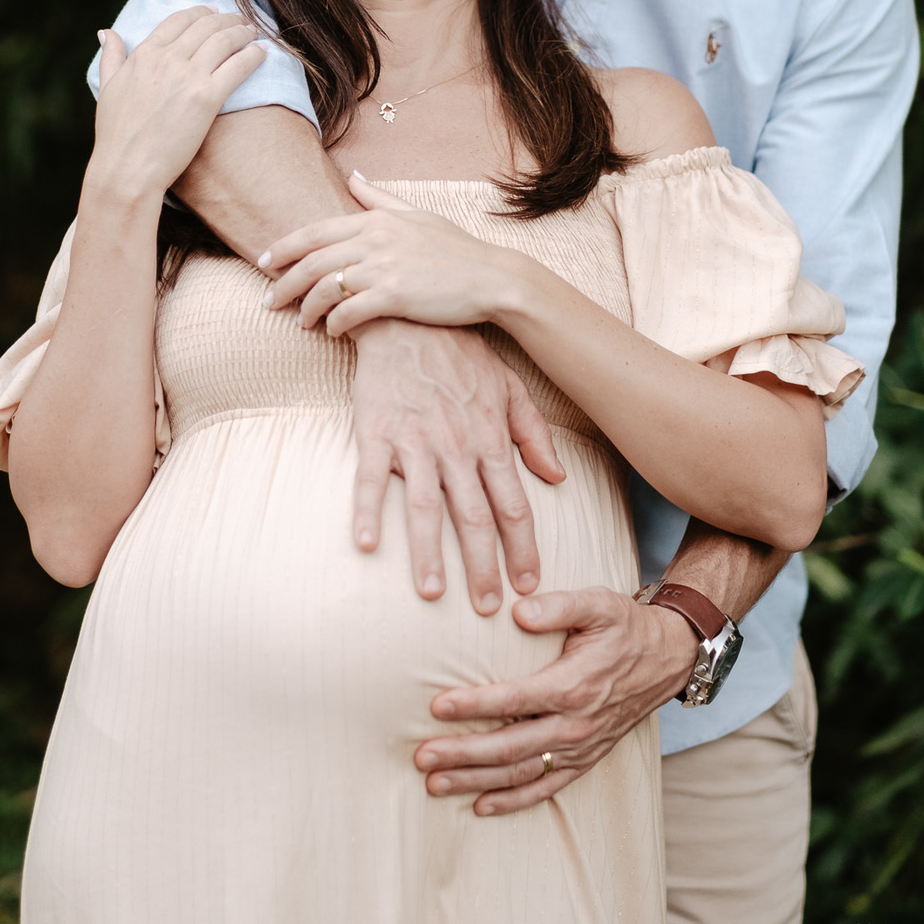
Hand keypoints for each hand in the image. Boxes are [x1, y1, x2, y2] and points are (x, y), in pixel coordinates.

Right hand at [88, 8, 263, 208]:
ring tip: (253, 32)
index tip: (214, 13)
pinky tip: (263, 52)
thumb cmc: (116, 134)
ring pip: (224, 39)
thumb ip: (111, 57)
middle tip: (241, 21)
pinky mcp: (207, 97)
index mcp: (144, 53)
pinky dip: (254, 54)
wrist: (128, 168)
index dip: (201, 13)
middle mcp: (167, 58)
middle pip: (206, 25)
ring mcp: (188, 76)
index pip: (179, 19)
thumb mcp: (108, 88)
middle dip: (228, 19)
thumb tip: (107, 31)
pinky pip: (238, 66)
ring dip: (243, 31)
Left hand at [261, 173, 519, 334]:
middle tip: (267, 301)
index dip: (283, 247)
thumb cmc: (456, 249)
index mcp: (375, 220)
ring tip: (300, 322)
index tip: (263, 262)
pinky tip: (333, 332)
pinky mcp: (395, 296)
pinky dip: (335, 324)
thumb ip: (380, 200)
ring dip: (306, 308)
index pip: (314, 231)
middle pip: (311, 261)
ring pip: (324, 287)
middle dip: (283, 282)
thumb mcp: (417, 215)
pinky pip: (349, 312)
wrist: (491, 279)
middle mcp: (375, 239)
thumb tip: (352, 178)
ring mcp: (384, 267)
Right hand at [347, 319, 564, 614]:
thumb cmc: (460, 353)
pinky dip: (367, 511)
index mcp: (489, 438)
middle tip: (487, 607)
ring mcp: (414, 440)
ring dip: (430, 552)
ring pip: (425, 506)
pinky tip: (366, 545)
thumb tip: (557, 478)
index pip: (513, 505)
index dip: (523, 547)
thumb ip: (534, 434)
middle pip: (474, 517)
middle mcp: (456, 446)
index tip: (529, 584)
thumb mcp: (509, 387)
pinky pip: (370, 477)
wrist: (408, 316)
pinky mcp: (376, 431)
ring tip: (434, 593)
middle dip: (483, 566)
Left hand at [413, 586, 698, 810]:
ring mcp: (581, 747)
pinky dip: (513, 800)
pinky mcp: (586, 759)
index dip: (475, 705)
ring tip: (435, 785)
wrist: (667, 657)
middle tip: (421, 757)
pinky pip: (547, 788)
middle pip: (510, 747)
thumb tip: (517, 611)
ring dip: (476, 781)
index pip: (514, 699)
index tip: (437, 706)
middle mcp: (576, 724)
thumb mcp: (597, 603)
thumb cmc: (624, 626)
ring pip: (521, 773)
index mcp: (574, 685)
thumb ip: (558, 605)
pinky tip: (481, 805)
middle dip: (462, 754)